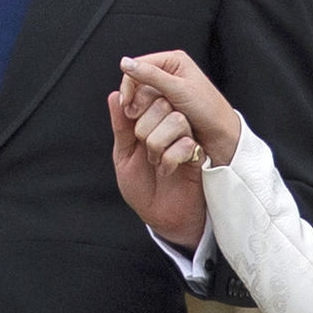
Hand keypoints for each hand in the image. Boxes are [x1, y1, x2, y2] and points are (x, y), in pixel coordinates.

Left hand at [110, 50, 241, 252]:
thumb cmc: (142, 189)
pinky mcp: (198, 155)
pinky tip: (166, 170)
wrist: (162, 217)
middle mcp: (169, 127)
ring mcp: (185, 139)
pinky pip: (187, 143)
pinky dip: (171, 158)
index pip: (147, 95)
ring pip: (176, 120)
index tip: (129, 119)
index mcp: (150, 123)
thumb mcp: (123, 155)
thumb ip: (121, 127)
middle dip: (145, 126)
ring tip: (154, 161)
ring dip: (158, 142)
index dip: (136, 102)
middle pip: (162, 102)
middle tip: (143, 148)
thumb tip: (114, 96)